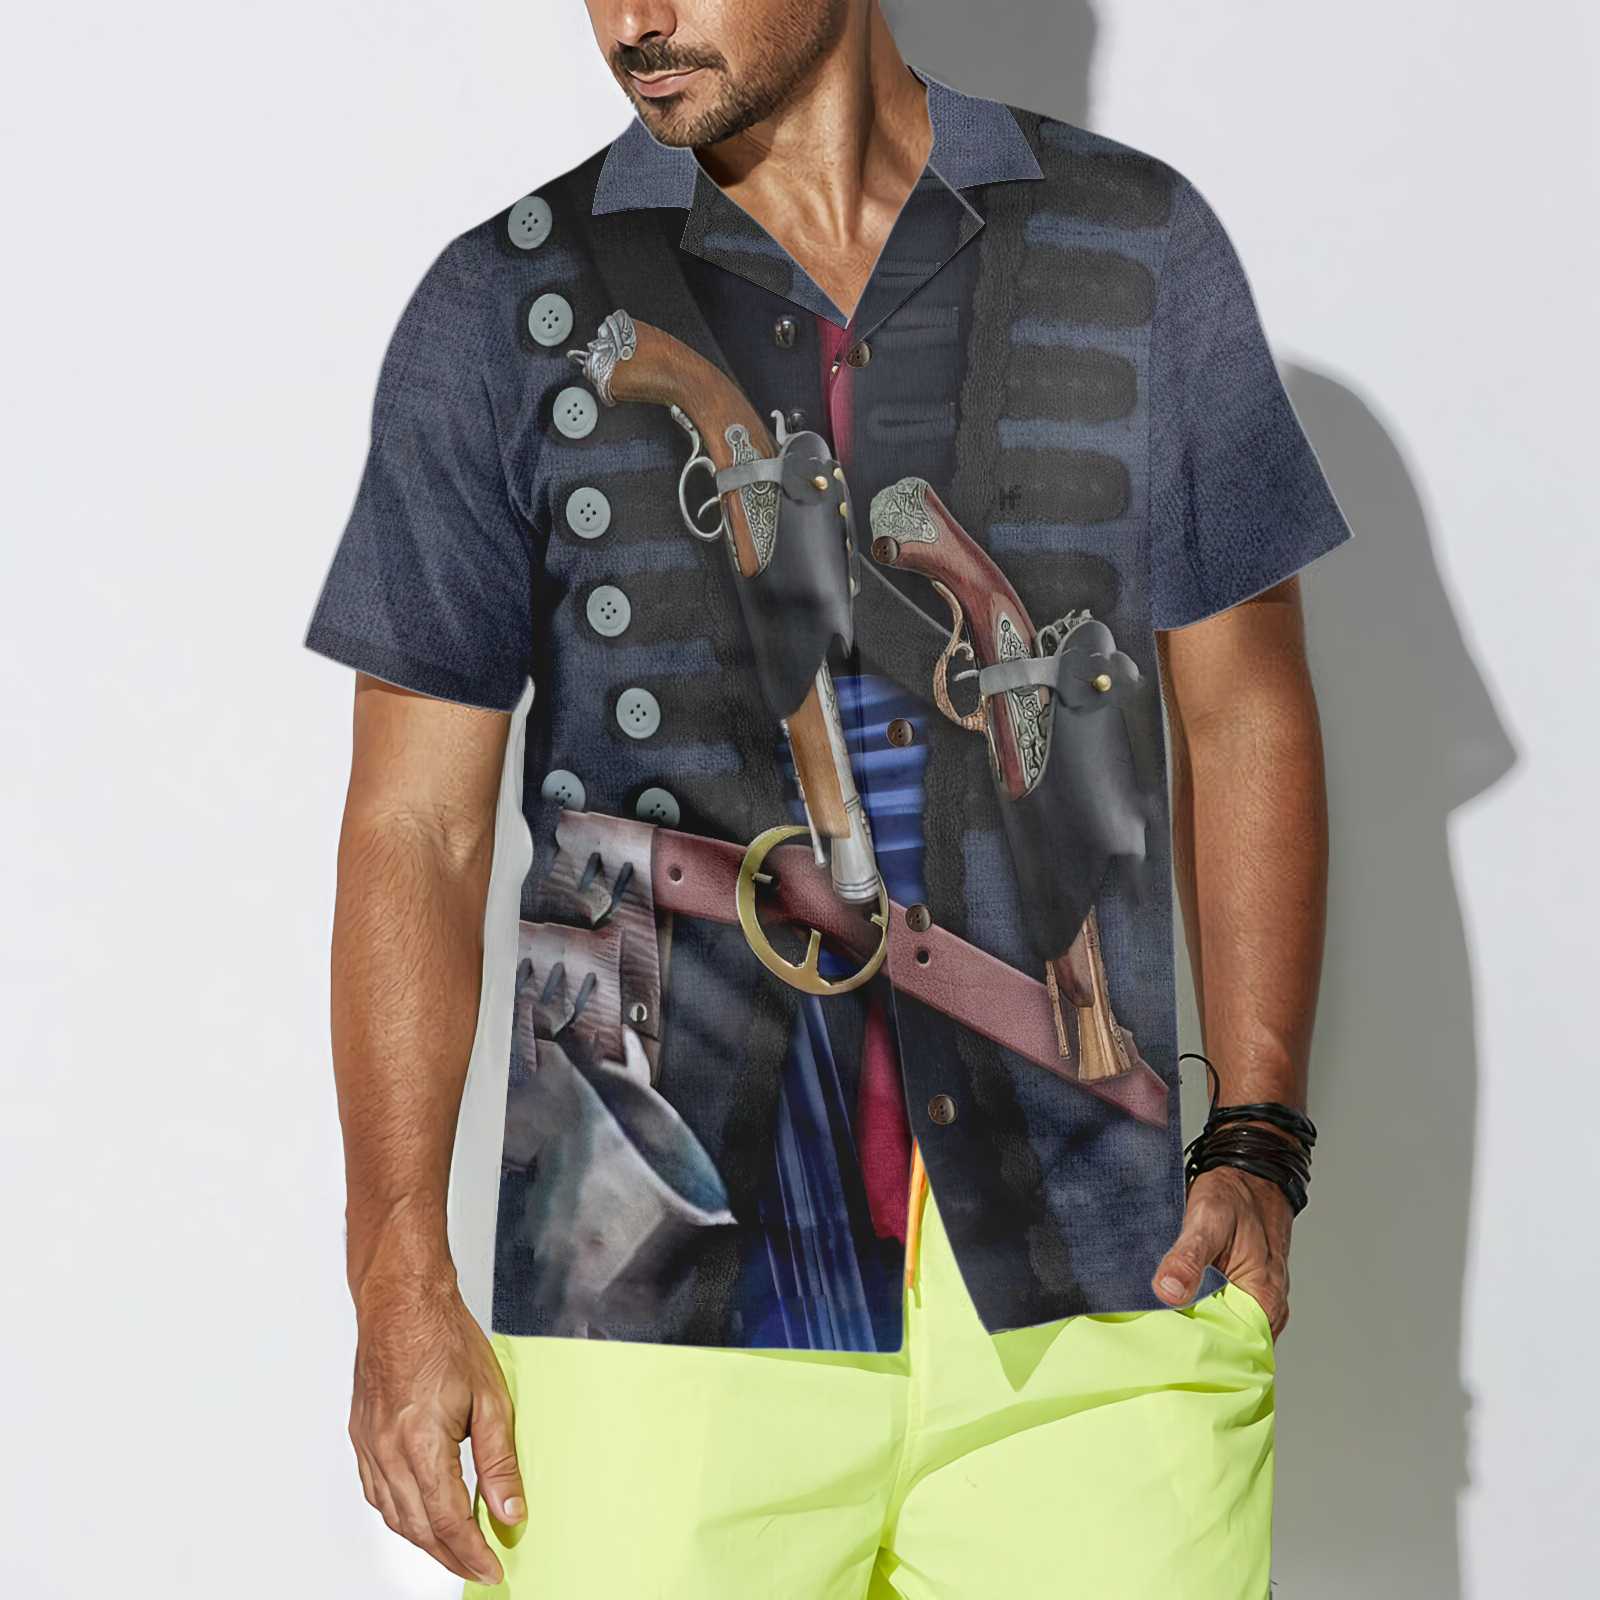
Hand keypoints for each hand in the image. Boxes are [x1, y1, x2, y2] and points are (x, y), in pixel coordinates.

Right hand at [348, 1270, 525, 1584]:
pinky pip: (377, 1492)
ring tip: (455, 1548)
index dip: (472, 1552)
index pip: (448, 1520)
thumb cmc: (444, 1337)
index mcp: (421, 1444)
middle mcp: (387, 1451)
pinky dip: (399, 1512)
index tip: (492, 1568)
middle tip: (479, 1565)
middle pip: (418, 1526)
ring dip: (423, 1538)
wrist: (402, 1301)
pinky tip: (418, 1513)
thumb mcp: (491, 1399)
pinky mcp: (361, 1436)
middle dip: (450, 1554)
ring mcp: (368, 1445)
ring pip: (393, 1514)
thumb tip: (510, 1512)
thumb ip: (500, 1462)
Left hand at [1151, 1161, 1294, 1339]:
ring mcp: (1254, 1304)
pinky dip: (1198, 1315)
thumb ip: (1188, 1258)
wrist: (1249, 1175)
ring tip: (1156, 1331)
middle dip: (1192, 1347)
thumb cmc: (1235, 1195)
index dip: (1198, 1355)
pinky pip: (1219, 1315)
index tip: (1163, 1352)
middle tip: (1151, 1344)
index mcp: (1264, 1302)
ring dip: (1194, 1331)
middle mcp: (1265, 1311)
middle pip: (1226, 1347)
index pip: (1232, 1351)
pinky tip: (1171, 1311)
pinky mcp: (1240, 1294)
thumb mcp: (1208, 1219)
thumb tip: (1167, 1293)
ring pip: (1221, 1332)